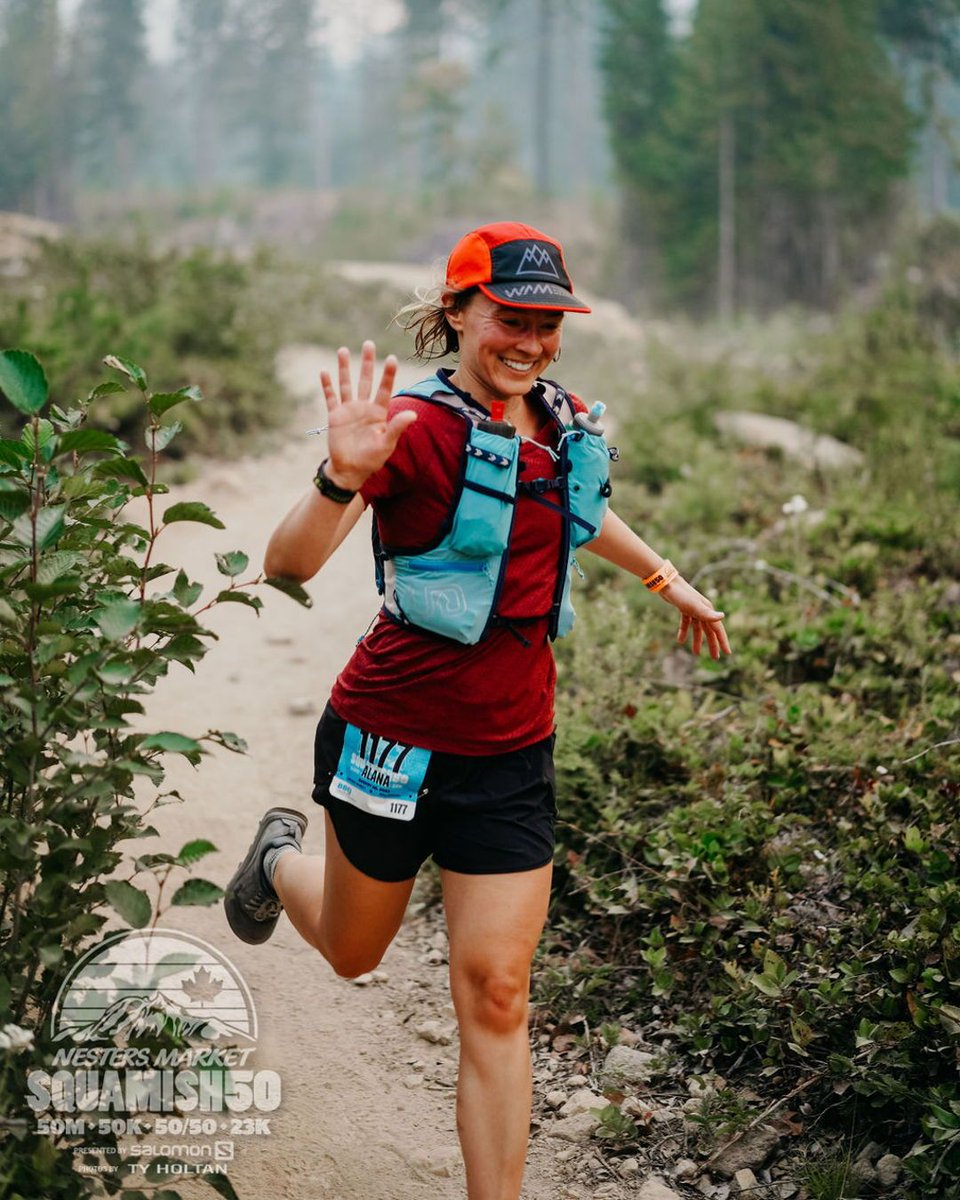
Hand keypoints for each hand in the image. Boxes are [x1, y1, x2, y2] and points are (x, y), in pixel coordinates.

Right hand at [319, 341, 416, 490]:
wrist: (350, 470)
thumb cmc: (371, 459)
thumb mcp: (386, 444)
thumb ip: (398, 427)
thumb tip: (414, 414)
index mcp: (378, 413)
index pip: (384, 389)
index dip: (388, 374)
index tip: (392, 358)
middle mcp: (364, 407)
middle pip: (365, 380)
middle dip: (367, 362)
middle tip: (368, 344)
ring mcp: (349, 410)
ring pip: (347, 384)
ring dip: (344, 368)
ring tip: (343, 350)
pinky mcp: (335, 416)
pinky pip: (330, 397)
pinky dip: (327, 385)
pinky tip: (324, 372)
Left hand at [660, 576, 731, 659]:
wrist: (666, 583)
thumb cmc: (681, 594)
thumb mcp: (694, 606)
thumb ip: (707, 613)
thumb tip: (722, 616)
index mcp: (708, 611)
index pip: (718, 630)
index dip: (723, 642)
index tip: (728, 653)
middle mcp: (703, 610)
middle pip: (709, 631)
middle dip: (712, 645)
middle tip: (715, 658)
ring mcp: (693, 610)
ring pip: (697, 629)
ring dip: (697, 640)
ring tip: (695, 654)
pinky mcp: (684, 608)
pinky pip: (686, 623)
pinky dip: (684, 632)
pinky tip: (680, 641)